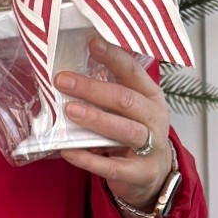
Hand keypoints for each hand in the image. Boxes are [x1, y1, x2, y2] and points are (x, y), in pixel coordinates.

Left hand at [55, 41, 173, 207]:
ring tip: (70, 111)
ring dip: (96, 119)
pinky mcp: (140, 173)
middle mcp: (154, 118)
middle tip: (63, 81)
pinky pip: (112, 165)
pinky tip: (68, 151)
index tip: (92, 42)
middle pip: (125, 100)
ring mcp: (151, 147)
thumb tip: (70, 72)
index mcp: (151, 96)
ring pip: (124, 130)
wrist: (153, 176)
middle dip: (92, 89)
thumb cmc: (134, 133)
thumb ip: (109, 93)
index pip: (133, 72)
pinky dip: (89, 159)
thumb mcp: (130, 110)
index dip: (113, 56)